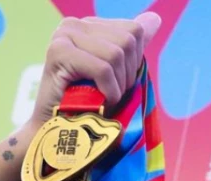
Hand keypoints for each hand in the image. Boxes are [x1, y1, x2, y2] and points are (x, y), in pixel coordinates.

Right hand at [0, 12, 162, 180]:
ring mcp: (64, 35)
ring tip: (101, 98)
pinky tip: (98, 101)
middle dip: (126, 75)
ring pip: (117, 54)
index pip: (134, 31)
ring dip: (116, 85)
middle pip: (128, 41)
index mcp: (89, 25)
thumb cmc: (88, 107)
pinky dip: (108, 91)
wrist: (56, 133)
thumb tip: (154, 18)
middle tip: (109, 94)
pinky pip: (103, 68)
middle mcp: (74, 24)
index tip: (116, 83)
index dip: (134, 63)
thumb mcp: (116, 72)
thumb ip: (132, 45)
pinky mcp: (58, 51)